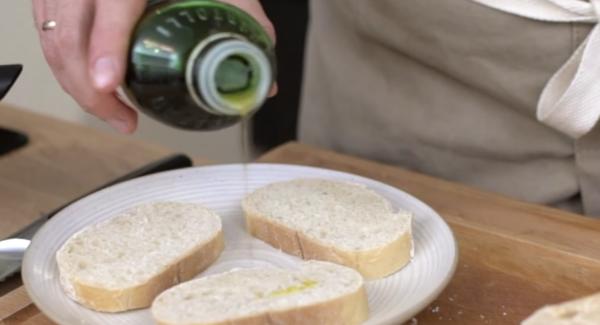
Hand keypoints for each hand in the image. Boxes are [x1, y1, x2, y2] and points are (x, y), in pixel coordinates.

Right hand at [32, 0, 274, 133]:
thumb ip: (248, 22)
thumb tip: (266, 83)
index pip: (112, 8)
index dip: (107, 49)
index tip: (110, 86)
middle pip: (68, 34)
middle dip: (88, 90)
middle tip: (122, 120)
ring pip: (51, 38)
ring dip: (75, 83)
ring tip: (114, 112)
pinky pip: (45, 31)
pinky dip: (64, 64)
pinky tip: (92, 83)